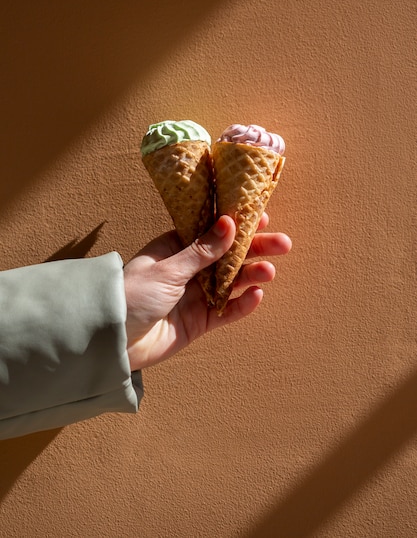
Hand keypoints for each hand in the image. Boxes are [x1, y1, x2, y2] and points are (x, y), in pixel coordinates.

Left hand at [124, 214, 290, 370]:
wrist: (113, 340)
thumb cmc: (133, 294)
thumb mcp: (168, 269)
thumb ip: (202, 251)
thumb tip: (229, 223)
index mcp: (176, 247)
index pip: (213, 231)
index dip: (238, 224)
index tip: (263, 217)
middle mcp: (189, 269)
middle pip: (228, 255)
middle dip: (255, 249)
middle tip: (282, 244)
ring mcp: (196, 295)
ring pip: (231, 282)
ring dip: (250, 275)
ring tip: (268, 272)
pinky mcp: (200, 321)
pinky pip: (226, 311)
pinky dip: (241, 305)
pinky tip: (256, 296)